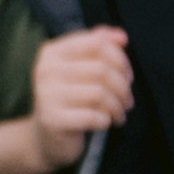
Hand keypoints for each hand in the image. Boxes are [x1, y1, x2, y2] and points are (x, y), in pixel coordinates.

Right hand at [24, 23, 136, 147]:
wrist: (46, 137)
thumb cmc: (71, 100)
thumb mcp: (81, 69)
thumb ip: (98, 47)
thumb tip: (121, 36)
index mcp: (53, 52)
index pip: (96, 42)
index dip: (120, 58)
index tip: (127, 76)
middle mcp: (46, 69)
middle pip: (101, 68)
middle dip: (122, 87)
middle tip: (127, 101)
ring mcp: (46, 94)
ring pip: (99, 93)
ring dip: (117, 106)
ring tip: (119, 114)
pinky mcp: (52, 119)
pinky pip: (93, 116)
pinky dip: (106, 120)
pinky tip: (106, 123)